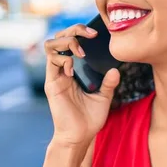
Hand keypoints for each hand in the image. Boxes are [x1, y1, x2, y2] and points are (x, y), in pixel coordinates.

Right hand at [43, 24, 119, 146]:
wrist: (81, 136)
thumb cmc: (90, 118)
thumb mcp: (104, 97)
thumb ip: (109, 83)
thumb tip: (115, 70)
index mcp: (74, 70)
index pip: (70, 42)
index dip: (80, 32)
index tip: (96, 33)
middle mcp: (62, 70)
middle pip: (58, 38)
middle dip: (73, 30)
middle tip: (90, 34)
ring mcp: (56, 76)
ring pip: (50, 46)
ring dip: (66, 42)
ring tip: (81, 50)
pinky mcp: (52, 85)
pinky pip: (52, 64)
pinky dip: (64, 59)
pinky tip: (73, 68)